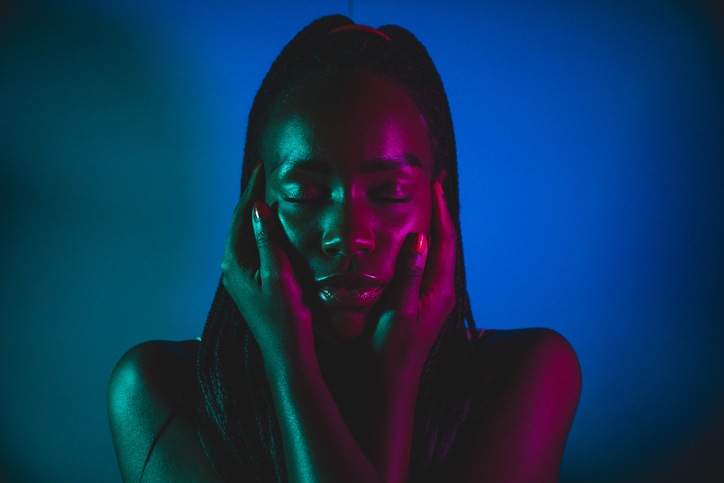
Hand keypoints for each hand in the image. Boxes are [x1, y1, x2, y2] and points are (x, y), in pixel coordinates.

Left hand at [220, 163, 312, 359]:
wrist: (286, 352)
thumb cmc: (285, 316)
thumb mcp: (278, 274)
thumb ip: (267, 240)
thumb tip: (258, 207)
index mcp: (234, 263)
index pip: (241, 216)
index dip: (252, 190)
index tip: (262, 167)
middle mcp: (231, 268)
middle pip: (240, 223)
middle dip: (252, 197)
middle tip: (265, 173)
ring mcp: (240, 277)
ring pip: (246, 236)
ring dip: (256, 214)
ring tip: (268, 192)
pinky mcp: (250, 284)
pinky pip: (253, 248)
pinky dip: (261, 232)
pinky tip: (272, 227)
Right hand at [369, 179, 456, 376]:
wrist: (390, 383)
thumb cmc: (390, 351)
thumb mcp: (398, 311)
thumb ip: (409, 274)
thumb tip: (421, 238)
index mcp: (439, 290)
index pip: (445, 241)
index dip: (441, 211)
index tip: (435, 185)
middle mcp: (442, 292)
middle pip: (446, 244)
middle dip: (440, 214)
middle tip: (434, 187)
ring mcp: (434, 298)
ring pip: (438, 254)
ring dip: (433, 228)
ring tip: (426, 204)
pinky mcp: (424, 304)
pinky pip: (429, 265)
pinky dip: (424, 246)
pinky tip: (414, 241)